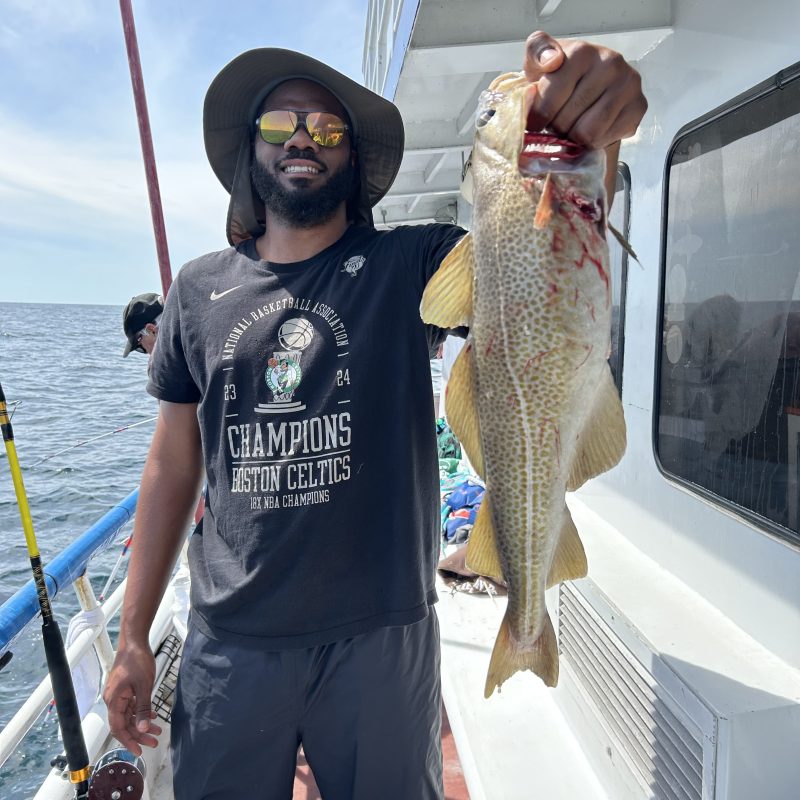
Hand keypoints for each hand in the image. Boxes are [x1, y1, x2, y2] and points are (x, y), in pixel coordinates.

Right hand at [103, 641, 161, 755]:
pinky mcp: (125, 689)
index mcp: (114, 700)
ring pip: (129, 715)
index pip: (118, 728)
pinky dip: (141, 712)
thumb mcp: (144, 686)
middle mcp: (113, 700)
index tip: (139, 751)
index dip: (128, 741)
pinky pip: (131, 706)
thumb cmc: (137, 660)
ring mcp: (119, 694)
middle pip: (124, 723)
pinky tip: (153, 716)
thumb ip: (143, 708)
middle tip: (153, 742)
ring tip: (157, 731)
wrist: (134, 642)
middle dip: (139, 734)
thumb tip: (142, 729)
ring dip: (142, 723)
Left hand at [523, 31, 646, 149]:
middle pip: (567, 121)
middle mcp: (609, 63)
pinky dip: (594, 142)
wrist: (589, 85)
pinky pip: (606, 139)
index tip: (535, 123)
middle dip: (556, 129)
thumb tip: (551, 61)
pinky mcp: (639, 105)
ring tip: (573, 126)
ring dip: (574, 138)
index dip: (537, 120)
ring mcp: (628, 84)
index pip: (549, 102)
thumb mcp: (538, 61)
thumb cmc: (558, 77)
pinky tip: (592, 129)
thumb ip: (536, 53)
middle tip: (558, 121)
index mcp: (581, 52)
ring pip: (588, 133)